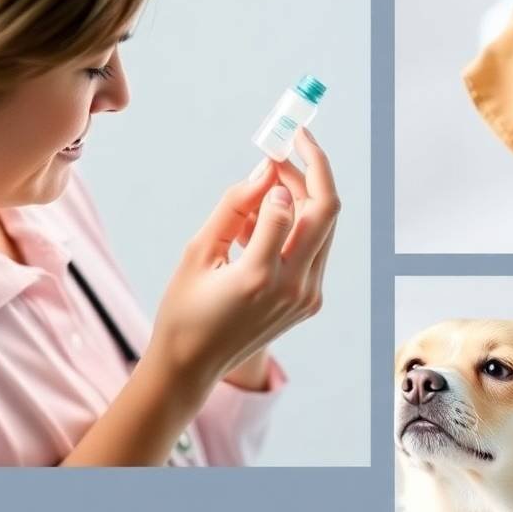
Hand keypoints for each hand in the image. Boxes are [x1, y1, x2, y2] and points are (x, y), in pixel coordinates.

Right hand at [148, 127, 339, 392]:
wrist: (195, 363)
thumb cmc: (186, 305)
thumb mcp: (199, 250)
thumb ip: (234, 205)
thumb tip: (267, 168)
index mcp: (259, 276)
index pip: (289, 205)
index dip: (282, 170)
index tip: (270, 148)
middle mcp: (293, 288)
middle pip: (327, 212)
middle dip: (310, 172)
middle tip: (285, 151)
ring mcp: (308, 298)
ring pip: (325, 229)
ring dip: (305, 198)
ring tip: (266, 189)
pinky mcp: (311, 303)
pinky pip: (316, 250)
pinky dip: (299, 226)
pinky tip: (263, 225)